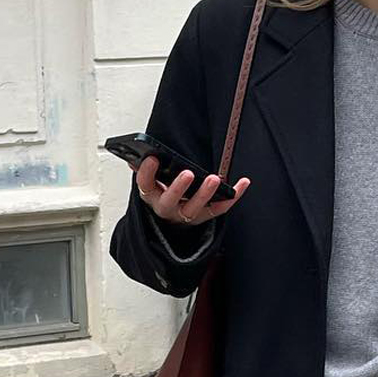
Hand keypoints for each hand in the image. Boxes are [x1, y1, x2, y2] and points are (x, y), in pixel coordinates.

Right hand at [135, 153, 249, 224]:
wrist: (170, 220)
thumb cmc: (162, 193)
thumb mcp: (150, 182)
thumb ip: (145, 170)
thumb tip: (135, 156)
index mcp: (151, 195)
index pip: (145, 184)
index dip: (147, 173)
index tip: (152, 159)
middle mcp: (167, 208)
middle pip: (170, 201)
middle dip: (179, 187)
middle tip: (188, 173)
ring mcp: (185, 215)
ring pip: (194, 209)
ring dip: (205, 194)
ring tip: (215, 178)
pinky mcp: (204, 217)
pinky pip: (219, 209)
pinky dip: (232, 197)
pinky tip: (242, 183)